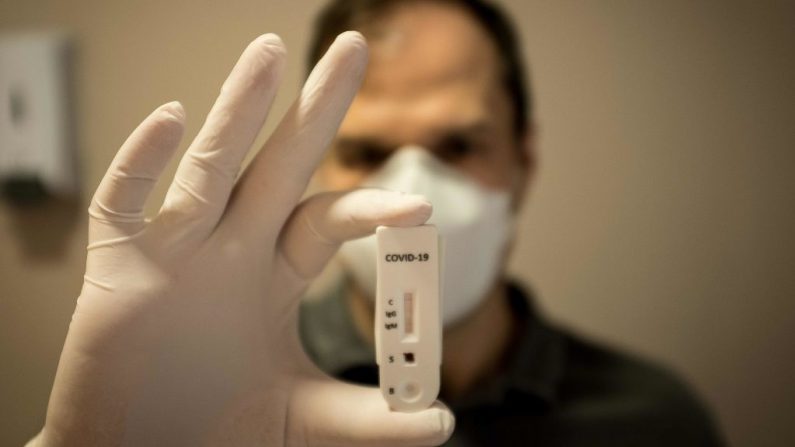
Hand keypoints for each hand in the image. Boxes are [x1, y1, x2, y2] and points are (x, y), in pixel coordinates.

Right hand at [32, 32, 453, 445]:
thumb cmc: (213, 427)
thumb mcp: (302, 420)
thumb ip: (367, 419)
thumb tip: (443, 422)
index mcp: (274, 275)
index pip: (327, 220)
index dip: (369, 208)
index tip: (419, 212)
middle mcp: (231, 250)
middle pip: (279, 164)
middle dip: (314, 108)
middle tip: (353, 46)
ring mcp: (175, 251)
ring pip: (210, 167)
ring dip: (237, 110)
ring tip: (268, 51)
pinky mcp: (119, 267)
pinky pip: (125, 202)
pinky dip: (143, 160)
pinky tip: (174, 117)